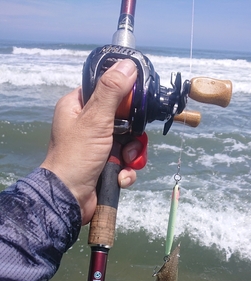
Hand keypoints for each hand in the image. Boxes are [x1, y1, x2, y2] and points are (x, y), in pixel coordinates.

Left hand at [40, 59, 141, 224]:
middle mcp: (88, 125)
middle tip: (130, 140)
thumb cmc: (76, 157)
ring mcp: (98, 147)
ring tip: (123, 163)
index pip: (107, 89)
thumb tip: (128, 64)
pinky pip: (126, 162)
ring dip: (132, 155)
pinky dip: (127, 171)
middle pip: (125, 119)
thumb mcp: (95, 120)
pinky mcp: (106, 165)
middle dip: (134, 134)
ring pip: (130, 142)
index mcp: (78, 107)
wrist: (69, 199)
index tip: (134, 106)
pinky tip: (119, 178)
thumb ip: (112, 91)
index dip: (124, 97)